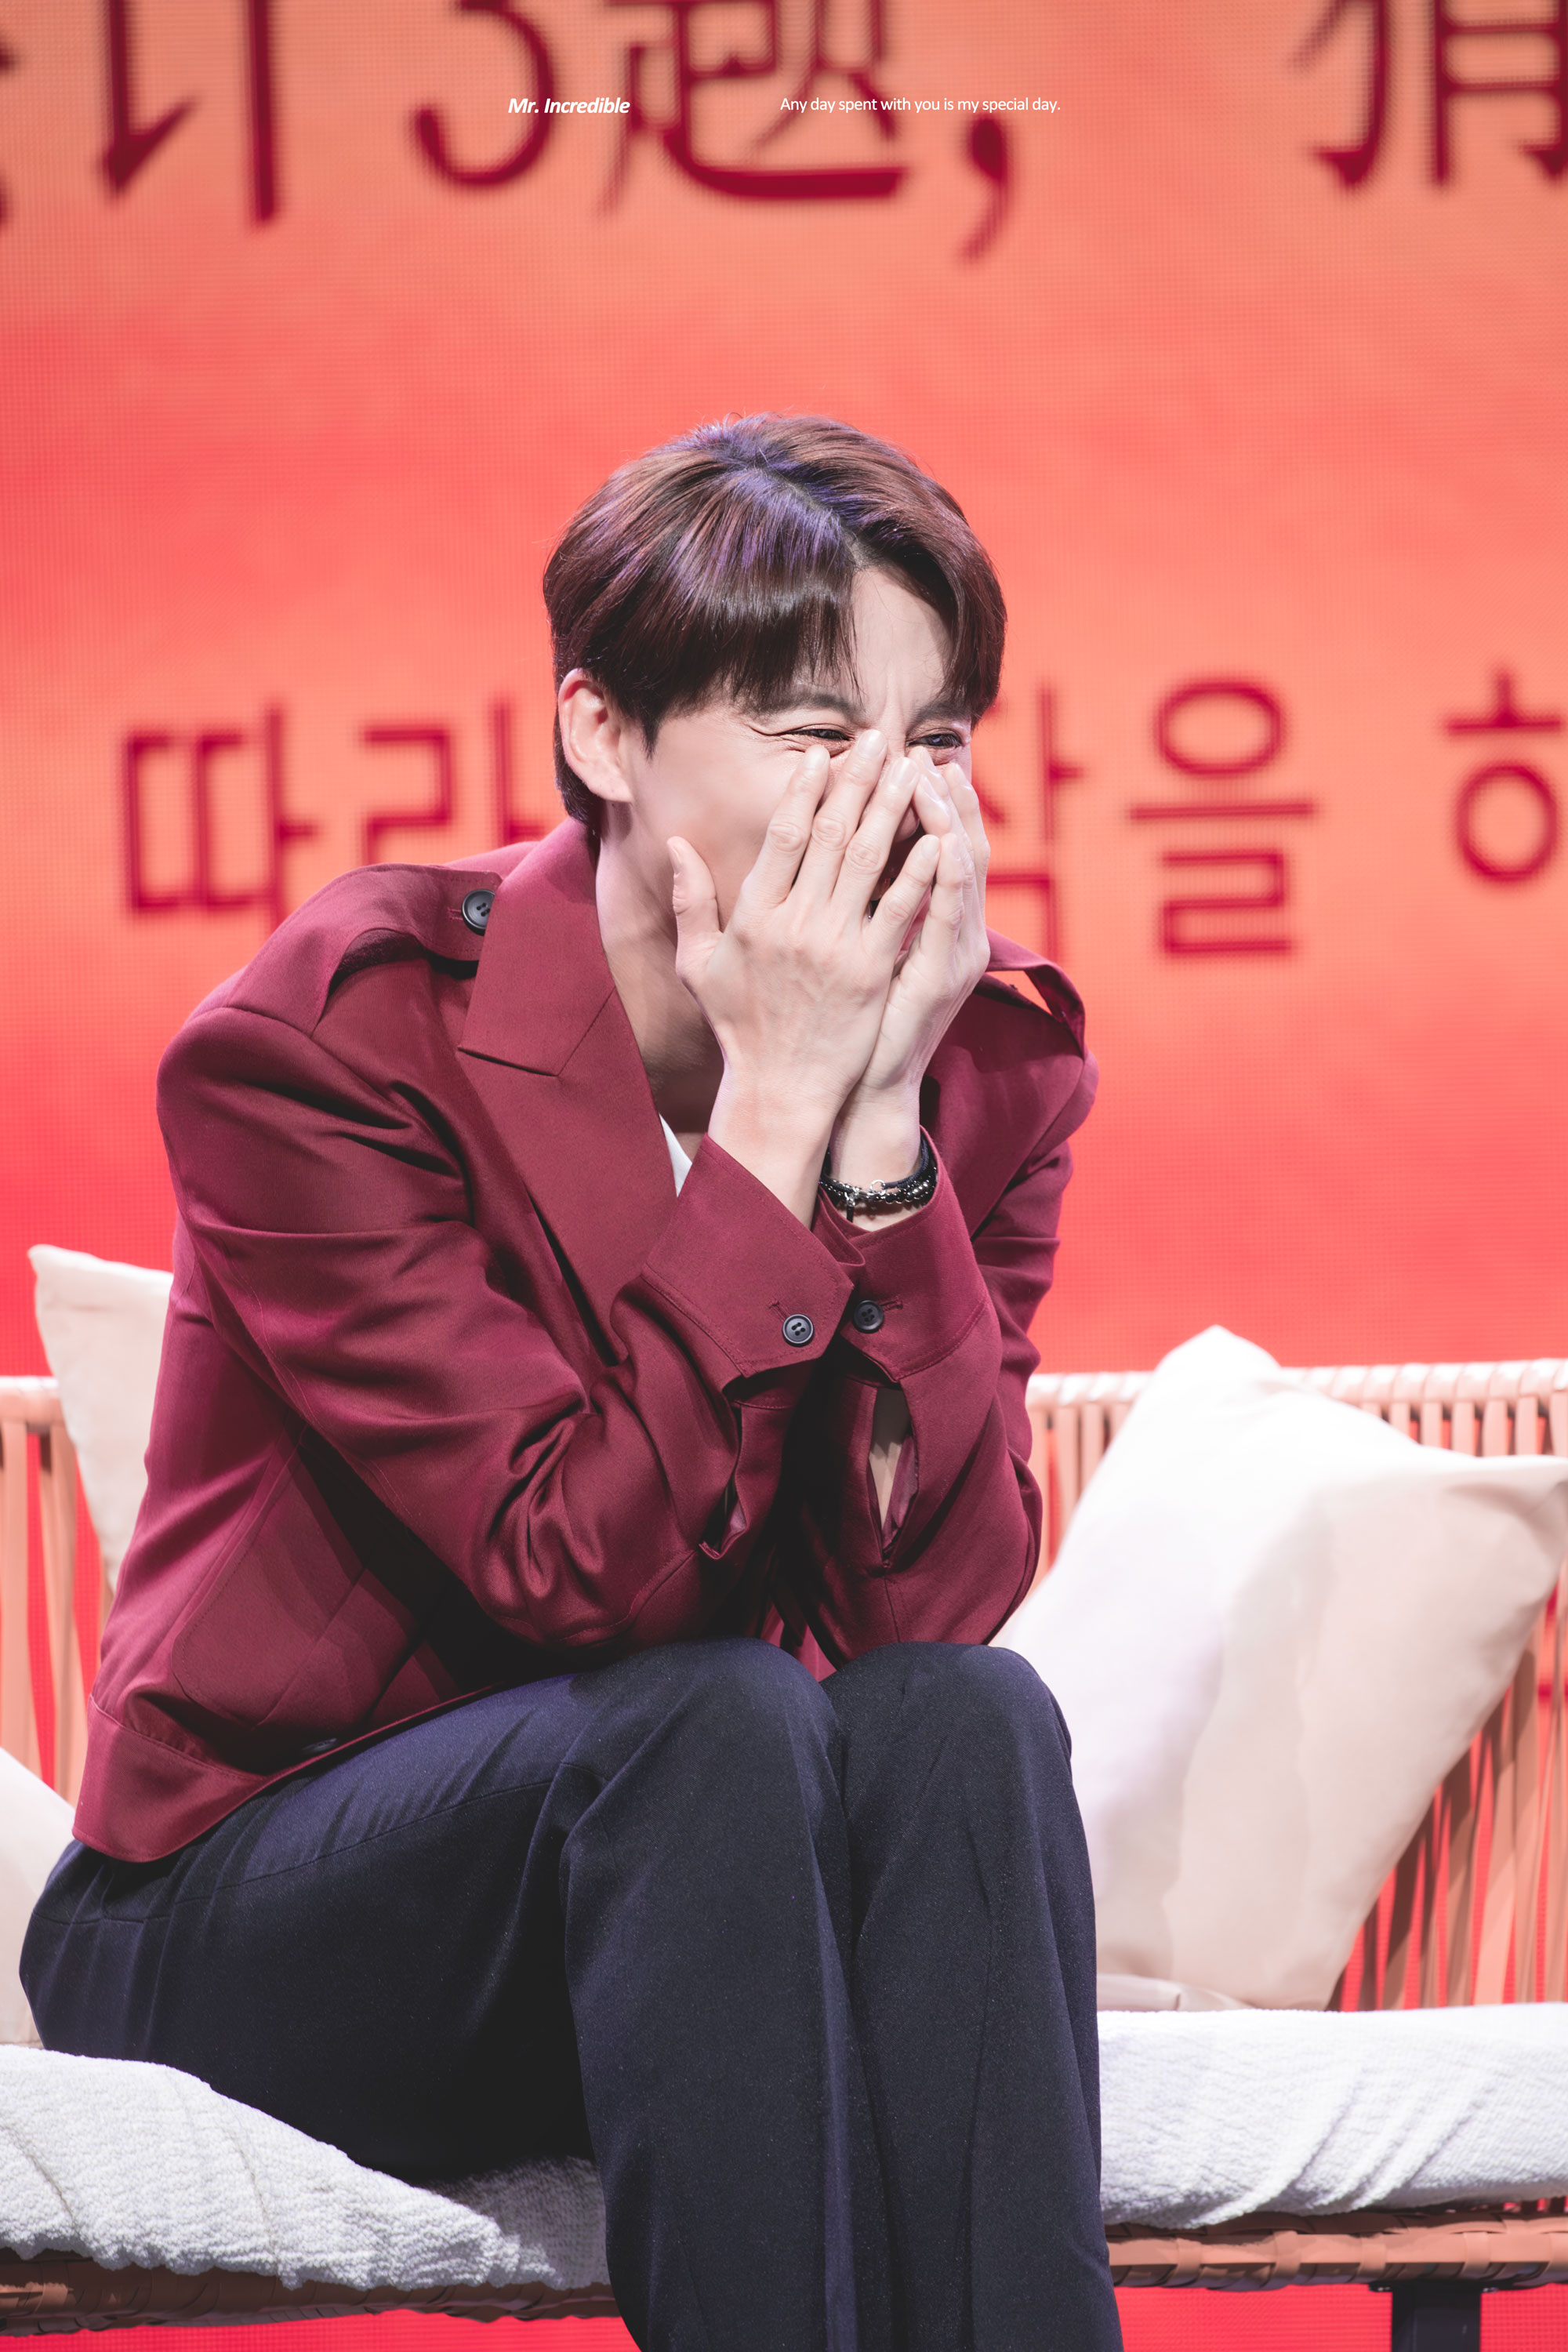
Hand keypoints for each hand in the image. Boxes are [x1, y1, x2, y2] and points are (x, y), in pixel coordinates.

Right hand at [668, 734, 940, 1220]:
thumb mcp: (699, 964)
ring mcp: (835, 946)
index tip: (823, 755)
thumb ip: (691, 901)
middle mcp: (794, 923)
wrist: (781, 1088)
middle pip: (833, 835)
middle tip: (880, 739)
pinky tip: (939, 833)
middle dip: (858, 780)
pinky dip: (920, 869)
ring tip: (912, 768)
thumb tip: (676, 843)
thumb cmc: (739, 1027)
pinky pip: (900, 908)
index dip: (805, 790)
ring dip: (894, 808)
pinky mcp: (871, 970)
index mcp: (754, 915)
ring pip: (870, 860)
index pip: (784, 836)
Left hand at [829, 752, 989, 1199]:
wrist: (868, 1087)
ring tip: (935, 778)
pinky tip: (942, 841)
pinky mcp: (941, 976)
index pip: (939, 844)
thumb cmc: (860, 1023)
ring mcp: (954, 953)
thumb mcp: (868, 955)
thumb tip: (853, 849)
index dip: (931, 802)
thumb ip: (871, 903)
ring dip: (950, 821)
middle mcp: (956, 931)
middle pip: (959, 845)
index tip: (912, 758)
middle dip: (944, 798)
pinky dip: (949, 877)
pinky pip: (949, 917)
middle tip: (926, 753)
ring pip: (961, 870)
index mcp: (934, 922)